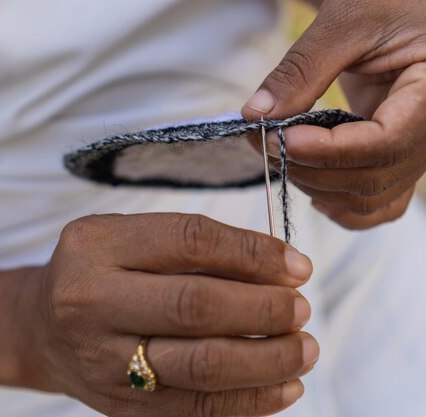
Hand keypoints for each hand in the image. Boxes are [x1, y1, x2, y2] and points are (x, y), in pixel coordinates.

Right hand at [25, 213, 317, 416]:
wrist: (42, 328)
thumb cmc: (96, 272)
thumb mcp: (124, 236)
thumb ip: (189, 245)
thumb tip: (279, 269)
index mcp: (95, 247)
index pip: (188, 241)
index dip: (252, 253)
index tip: (296, 266)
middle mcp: (91, 303)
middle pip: (196, 306)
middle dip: (265, 310)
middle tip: (301, 309)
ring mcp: (103, 361)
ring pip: (202, 366)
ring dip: (269, 359)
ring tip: (304, 347)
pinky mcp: (120, 406)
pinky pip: (197, 410)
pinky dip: (251, 401)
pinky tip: (283, 385)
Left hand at [242, 0, 425, 228]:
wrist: (401, 8)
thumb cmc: (388, 3)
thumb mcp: (347, 22)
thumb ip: (302, 70)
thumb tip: (257, 115)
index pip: (386, 143)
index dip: (329, 151)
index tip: (281, 139)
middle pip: (372, 177)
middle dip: (309, 167)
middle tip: (263, 141)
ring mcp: (417, 149)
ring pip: (370, 196)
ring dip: (315, 186)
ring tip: (278, 154)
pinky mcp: (398, 157)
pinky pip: (380, 203)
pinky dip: (344, 207)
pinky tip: (314, 193)